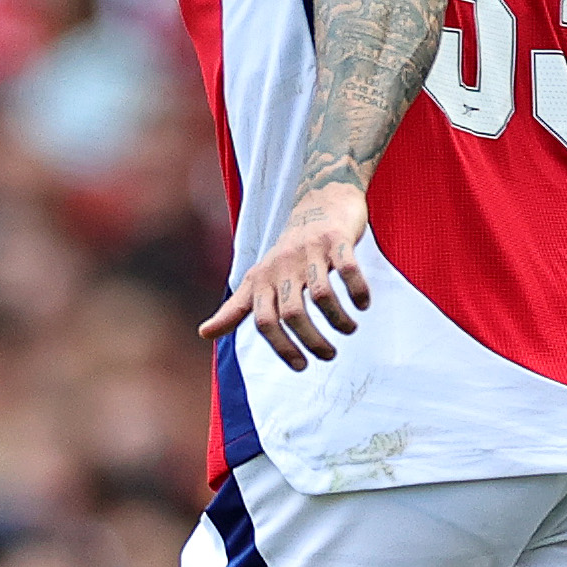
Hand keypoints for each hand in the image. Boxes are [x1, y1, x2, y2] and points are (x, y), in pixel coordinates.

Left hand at [199, 180, 372, 367]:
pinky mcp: (337, 239)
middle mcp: (284, 265)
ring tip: (349, 329)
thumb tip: (203, 334)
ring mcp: (311, 251)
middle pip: (292, 313)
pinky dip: (358, 291)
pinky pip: (348, 268)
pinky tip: (363, 304)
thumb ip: (236, 309)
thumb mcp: (258, 278)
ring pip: (321, 294)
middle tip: (328, 355)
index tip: (301, 366)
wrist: (319, 200)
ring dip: (339, 320)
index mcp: (263, 279)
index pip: (264, 320)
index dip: (281, 347)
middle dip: (312, 341)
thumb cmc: (289, 250)